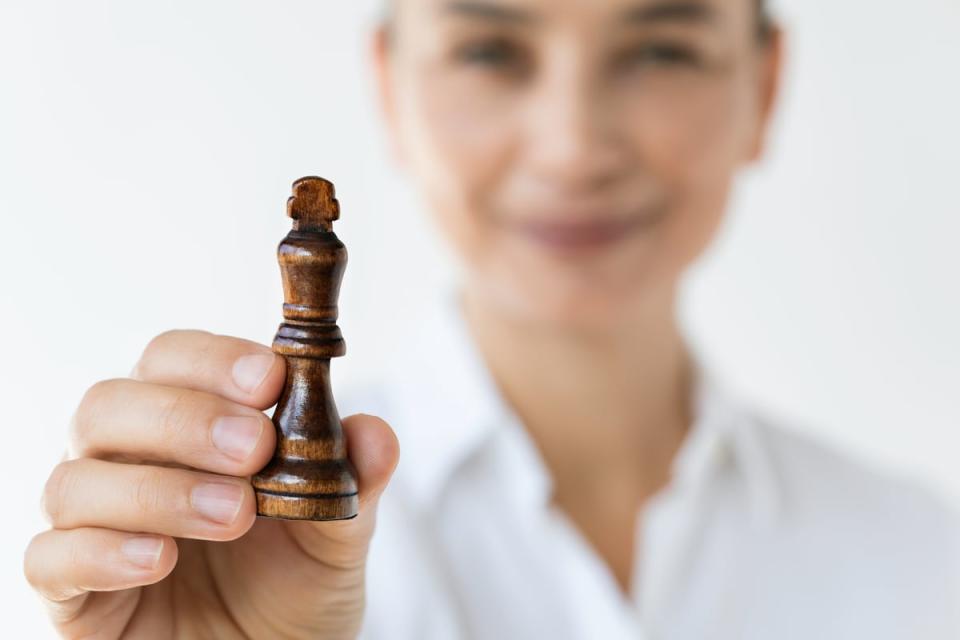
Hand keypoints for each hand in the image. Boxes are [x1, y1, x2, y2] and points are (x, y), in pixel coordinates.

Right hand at [24, 330, 398, 638]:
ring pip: (77, 478)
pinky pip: (51, 558)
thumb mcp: (338, 534)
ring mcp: (93, 522)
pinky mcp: (71, 590)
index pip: (173, 359)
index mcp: (187, 423)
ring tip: (234, 515)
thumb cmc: (293, 583)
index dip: (214, 359)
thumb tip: (377, 434)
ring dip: (159, 489)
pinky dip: (102, 552)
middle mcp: (127, 460)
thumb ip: (354, 482)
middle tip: (255, 449)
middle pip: (111, 404)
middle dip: (186, 419)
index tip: (270, 379)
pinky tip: (161, 560)